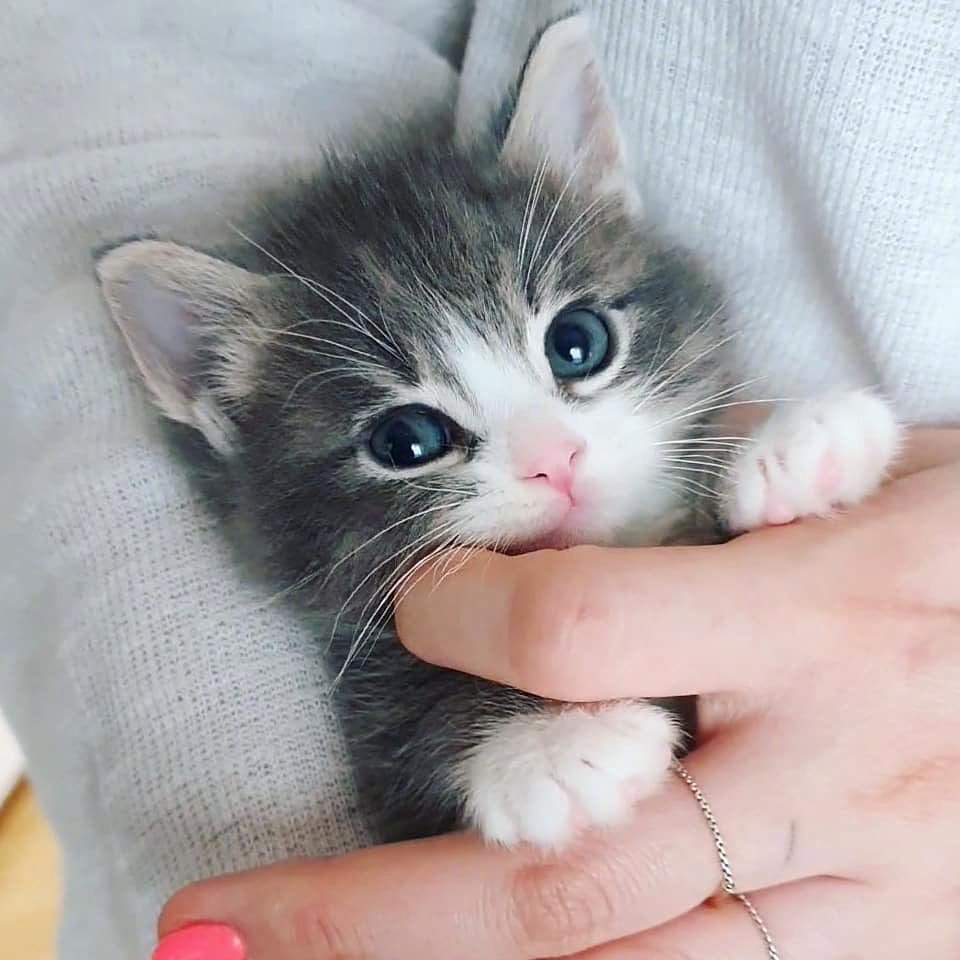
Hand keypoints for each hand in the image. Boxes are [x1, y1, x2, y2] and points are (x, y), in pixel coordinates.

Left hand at [154, 428, 959, 959]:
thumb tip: (591, 502)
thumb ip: (741, 491)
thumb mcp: (896, 480)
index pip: (582, 633)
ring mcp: (877, 898)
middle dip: (374, 910)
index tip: (420, 602)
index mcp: (827, 611)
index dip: (467, 619)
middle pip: (570, 871)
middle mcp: (837, 770)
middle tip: (221, 925)